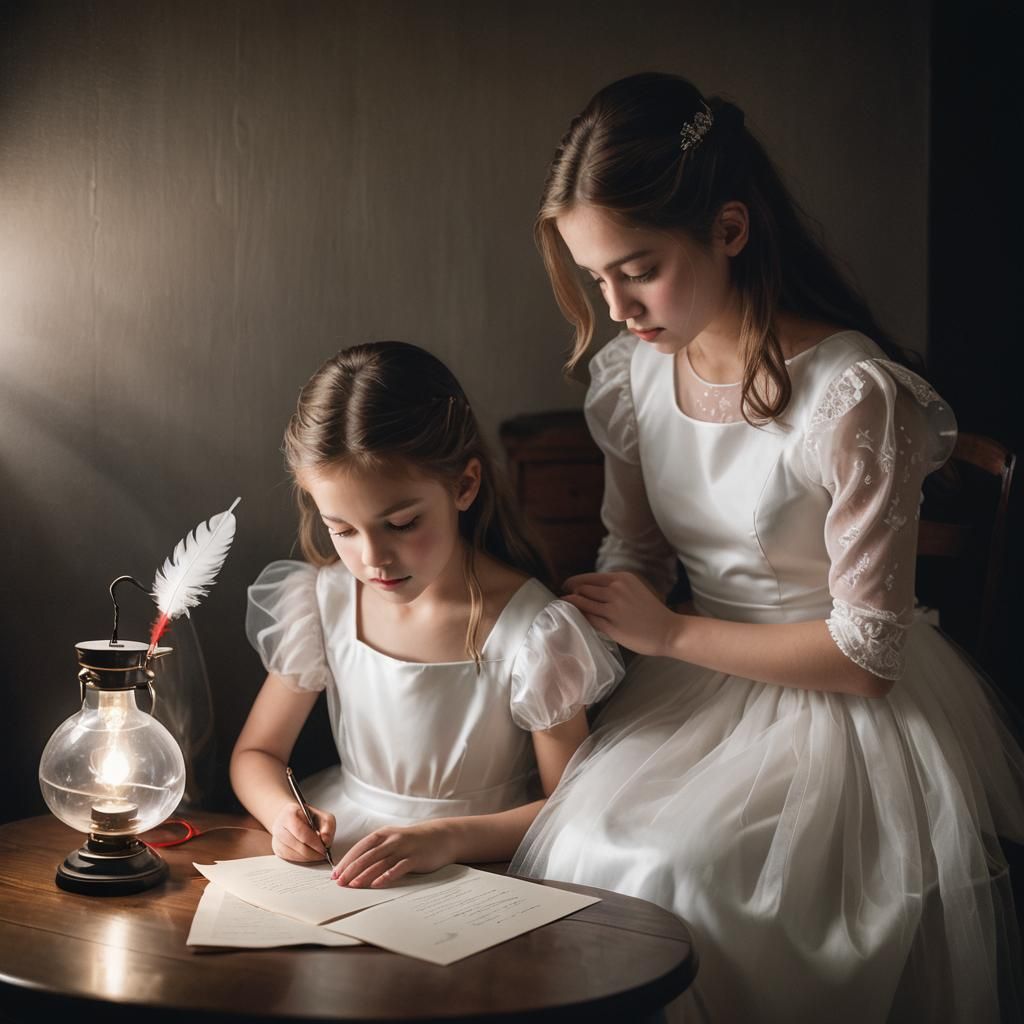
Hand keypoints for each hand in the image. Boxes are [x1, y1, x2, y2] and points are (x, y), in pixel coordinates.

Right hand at [270, 801, 335, 862]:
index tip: (324, 848)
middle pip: (297, 845)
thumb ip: (328, 826)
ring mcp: (276, 839)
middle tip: (323, 854)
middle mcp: (279, 826)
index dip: (314, 842)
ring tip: (317, 854)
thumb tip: (325, 840)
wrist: (292, 818)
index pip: (301, 831)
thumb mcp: (322, 816)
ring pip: (293, 854)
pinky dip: (302, 859)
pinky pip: (290, 859)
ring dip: (308, 857)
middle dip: (313, 852)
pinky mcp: (277, 850)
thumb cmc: (308, 817)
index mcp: (289, 814)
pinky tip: (309, 854)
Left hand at [331, 821, 456, 887]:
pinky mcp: (415, 858)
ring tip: (353, 885)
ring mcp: (404, 848)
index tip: (335, 875)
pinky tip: (378, 884)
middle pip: (367, 856)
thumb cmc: (413, 841)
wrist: (441, 836)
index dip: (346, 861)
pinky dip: (387, 876)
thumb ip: (377, 850)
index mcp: (383, 834)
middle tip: (339, 883)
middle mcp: (392, 839)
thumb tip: (355, 867)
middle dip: (351, 869)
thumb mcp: (393, 840)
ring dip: (365, 874)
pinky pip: (399, 867)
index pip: (360, 848)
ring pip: (380, 862)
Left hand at [563, 571, 679, 656]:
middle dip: (570, 593)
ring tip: (563, 608)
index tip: (566, 587)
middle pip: (582, 589)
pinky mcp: (611, 625)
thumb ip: (614, 588)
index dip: (573, 583)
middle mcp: (616, 589)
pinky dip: (579, 617)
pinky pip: (588, 618)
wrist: (669, 631)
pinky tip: (575, 618)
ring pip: (582, 602)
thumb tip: (588, 589)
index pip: (588, 578)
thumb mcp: (633, 590)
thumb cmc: (651, 612)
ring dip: (571, 605)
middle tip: (563, 599)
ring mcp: (613, 608)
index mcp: (622, 578)